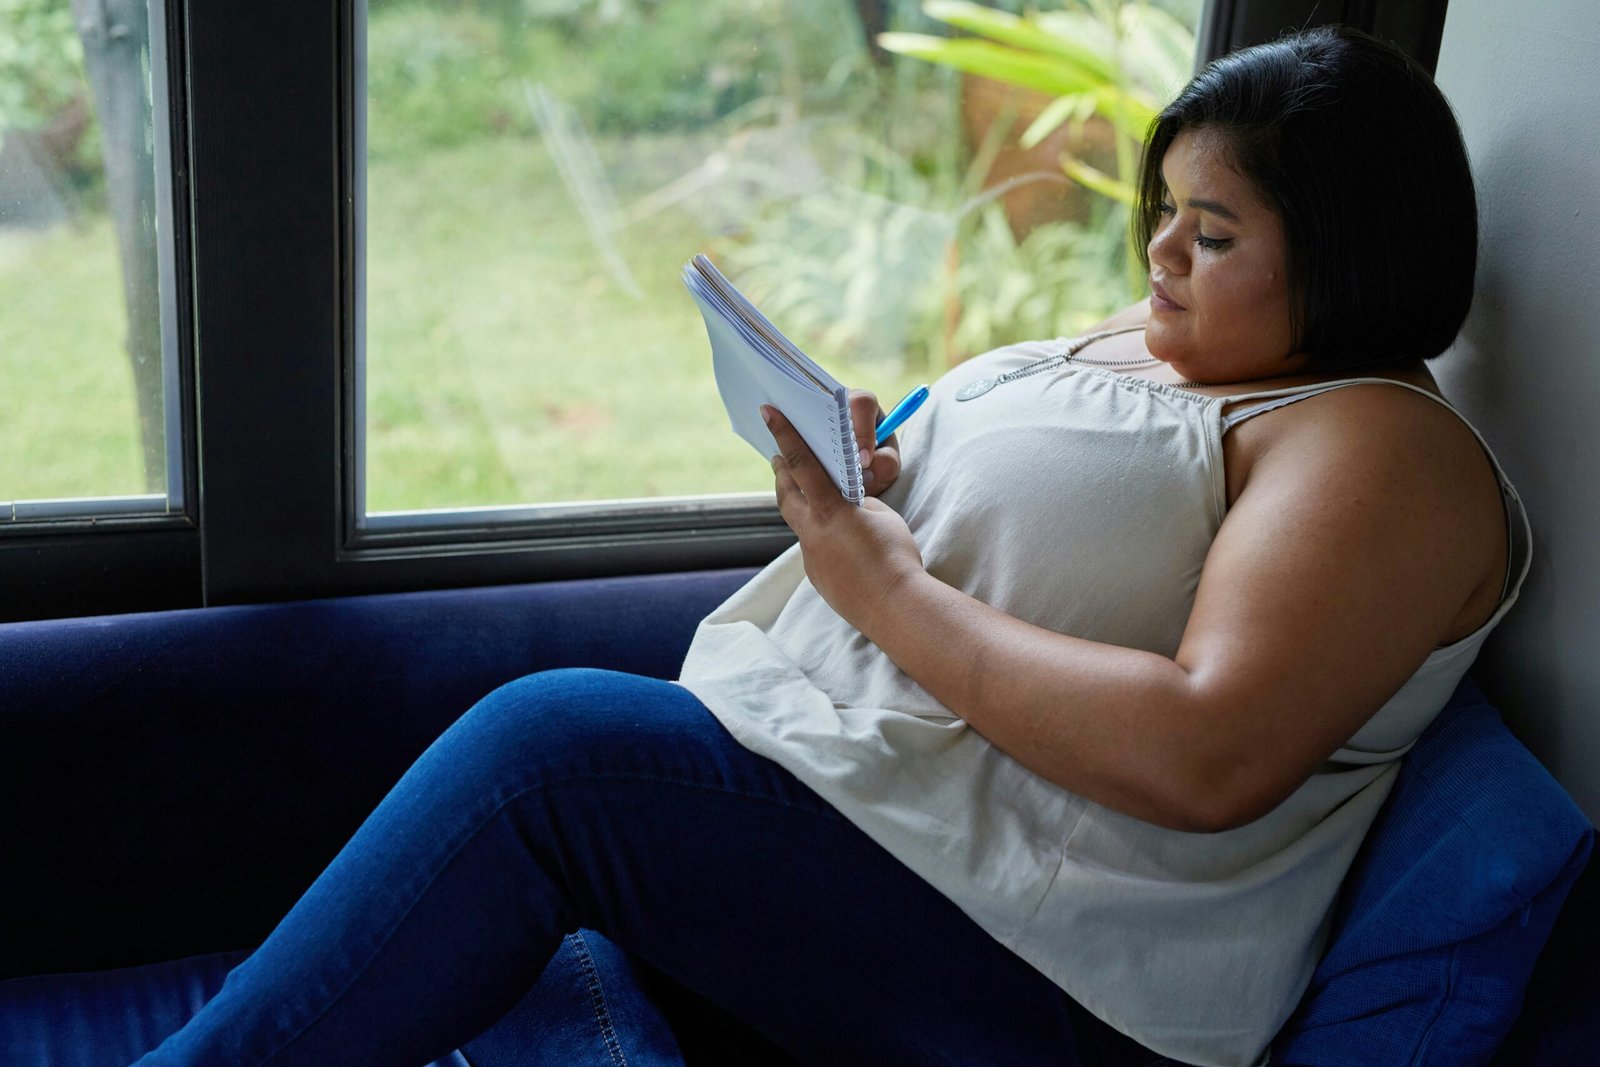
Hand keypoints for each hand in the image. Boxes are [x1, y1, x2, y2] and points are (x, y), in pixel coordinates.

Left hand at [763, 405, 923, 634]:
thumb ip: (860, 505)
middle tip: (779, 458)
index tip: (769, 414)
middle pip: (786, 494)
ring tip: (811, 499)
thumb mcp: (883, 517)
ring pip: (800, 525)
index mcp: (830, 510)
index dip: (784, 436)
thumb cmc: (896, 557)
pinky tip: (841, 546)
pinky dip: (823, 540)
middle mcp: (812, 533)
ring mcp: (812, 559)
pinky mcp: (818, 579)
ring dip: (802, 508)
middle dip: (782, 473)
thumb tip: (849, 506)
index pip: (802, 464)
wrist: (896, 607)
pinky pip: (815, 551)